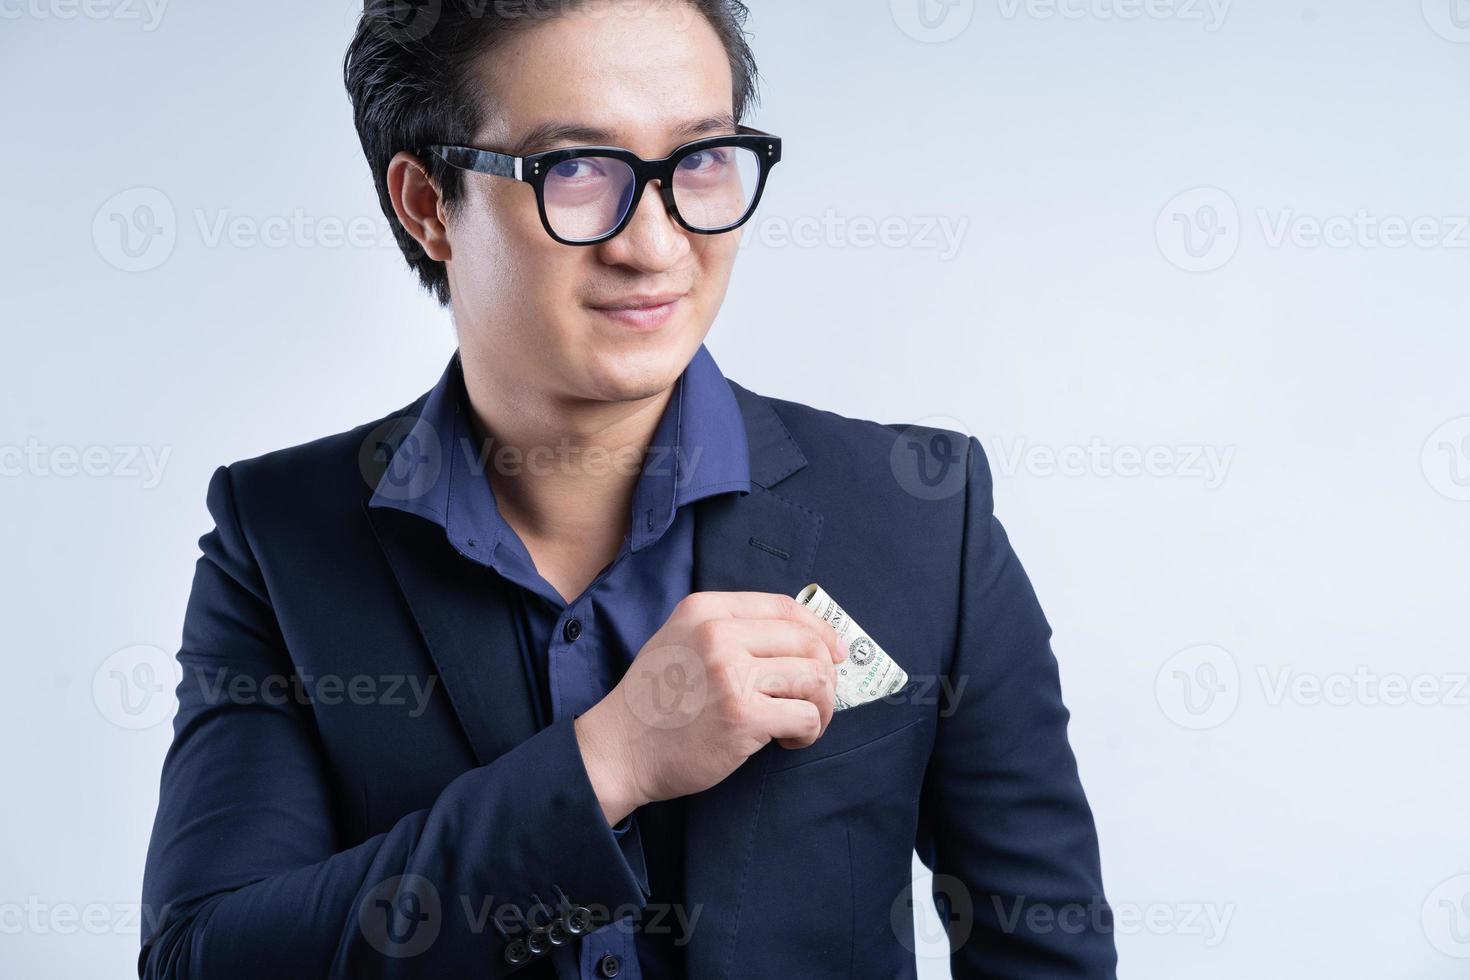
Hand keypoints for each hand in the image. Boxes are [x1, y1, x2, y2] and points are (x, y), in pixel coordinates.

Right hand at [574, 591, 846, 824]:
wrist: (618, 749)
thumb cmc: (655, 701)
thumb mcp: (680, 640)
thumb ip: (728, 630)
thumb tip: (800, 635)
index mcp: (706, 610)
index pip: (785, 607)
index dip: (820, 630)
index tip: (833, 653)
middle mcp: (719, 635)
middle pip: (807, 642)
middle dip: (825, 674)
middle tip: (816, 700)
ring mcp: (731, 675)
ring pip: (814, 678)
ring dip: (821, 706)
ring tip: (802, 723)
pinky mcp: (742, 716)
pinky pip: (805, 716)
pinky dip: (809, 732)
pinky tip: (788, 741)